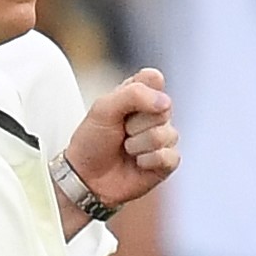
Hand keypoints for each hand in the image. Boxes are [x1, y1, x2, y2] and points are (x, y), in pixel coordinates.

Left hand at [67, 70, 179, 212]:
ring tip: (126, 149)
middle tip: (120, 132)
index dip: (141, 92)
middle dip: (135, 123)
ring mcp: (163, 137)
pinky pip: (169, 156)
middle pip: (163, 108)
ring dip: (137, 145)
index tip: (121, 106)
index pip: (154, 79)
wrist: (86, 177)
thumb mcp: (103, 108)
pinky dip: (147, 161)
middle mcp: (154, 114)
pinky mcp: (167, 161)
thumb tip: (166, 102)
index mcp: (138, 94)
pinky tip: (137, 164)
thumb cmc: (92, 141)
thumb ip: (134, 95)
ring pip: (164, 134)